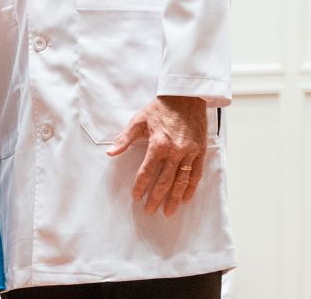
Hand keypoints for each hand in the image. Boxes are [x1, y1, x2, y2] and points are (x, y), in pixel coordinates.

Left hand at [106, 96, 206, 216]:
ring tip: (168, 211)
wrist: (185, 98)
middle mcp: (175, 151)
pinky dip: (190, 188)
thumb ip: (125, 138)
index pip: (147, 171)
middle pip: (164, 181)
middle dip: (156, 198)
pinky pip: (196, 174)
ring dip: (174, 198)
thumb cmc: (160, 109)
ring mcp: (189, 153)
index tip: (136, 196)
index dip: (141, 185)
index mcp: (158, 144)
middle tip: (150, 210)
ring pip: (181, 181)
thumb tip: (110, 152)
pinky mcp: (199, 152)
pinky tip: (185, 198)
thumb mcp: (138, 120)